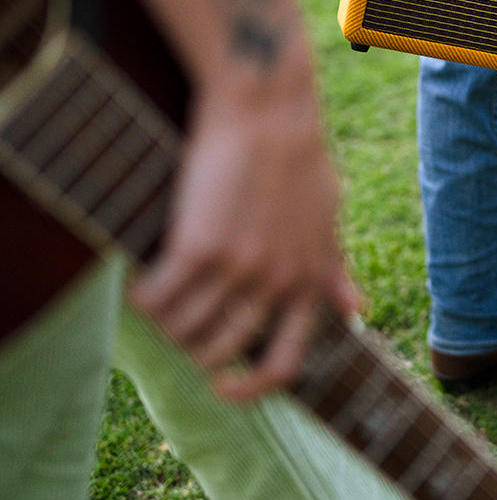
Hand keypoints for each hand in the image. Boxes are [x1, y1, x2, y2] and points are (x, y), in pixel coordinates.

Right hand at [129, 25, 360, 402]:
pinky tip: (136, 281)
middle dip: (192, 349)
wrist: (268, 110)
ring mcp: (240, 268)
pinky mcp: (200, 246)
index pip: (286, 364)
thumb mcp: (327, 218)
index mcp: (310, 281)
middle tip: (177, 327)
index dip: (251, 389)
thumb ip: (334, 268)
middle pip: (221, 351)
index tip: (222, 388)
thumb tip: (357, 309)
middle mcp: (278, 283)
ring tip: (154, 301)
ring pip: (183, 330)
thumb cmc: (298, 158)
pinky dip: (139, 297)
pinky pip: (155, 298)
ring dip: (162, 323)